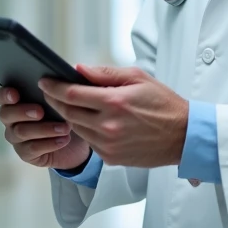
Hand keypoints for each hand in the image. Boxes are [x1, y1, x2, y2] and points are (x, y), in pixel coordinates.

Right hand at [0, 87, 92, 170]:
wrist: (77, 142)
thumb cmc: (66, 114)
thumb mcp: (63, 100)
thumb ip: (56, 87)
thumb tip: (61, 76)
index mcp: (16, 101)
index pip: (0, 95)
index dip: (4, 94)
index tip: (15, 94)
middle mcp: (11, 119)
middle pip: (6, 114)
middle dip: (23, 111)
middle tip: (40, 111)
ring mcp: (16, 137)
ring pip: (21, 132)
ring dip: (44, 128)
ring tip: (64, 127)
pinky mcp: (25, 153)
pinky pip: (32, 148)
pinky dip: (50, 143)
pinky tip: (63, 139)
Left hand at [39, 65, 187, 168]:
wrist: (183, 136)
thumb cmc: (164, 104)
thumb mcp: (138, 78)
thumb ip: (105, 73)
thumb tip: (79, 69)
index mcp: (114, 102)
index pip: (71, 94)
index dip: (53, 87)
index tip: (44, 81)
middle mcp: (108, 125)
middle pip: (68, 112)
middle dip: (55, 100)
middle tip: (50, 91)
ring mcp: (108, 144)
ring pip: (75, 128)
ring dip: (69, 115)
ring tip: (69, 104)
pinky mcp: (111, 158)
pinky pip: (89, 141)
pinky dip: (85, 130)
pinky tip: (90, 120)